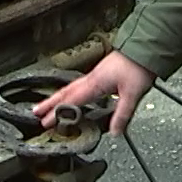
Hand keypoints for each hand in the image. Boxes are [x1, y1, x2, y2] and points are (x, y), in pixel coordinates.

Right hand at [33, 51, 154, 135]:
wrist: (145, 48)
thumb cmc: (138, 67)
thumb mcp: (132, 95)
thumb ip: (122, 115)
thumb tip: (115, 133)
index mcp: (95, 84)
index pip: (71, 101)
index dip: (57, 112)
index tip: (45, 122)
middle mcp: (92, 78)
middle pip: (65, 92)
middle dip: (49, 103)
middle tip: (35, 112)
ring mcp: (95, 74)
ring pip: (71, 87)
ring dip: (58, 97)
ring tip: (48, 105)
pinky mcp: (101, 73)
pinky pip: (80, 84)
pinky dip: (71, 92)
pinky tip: (73, 95)